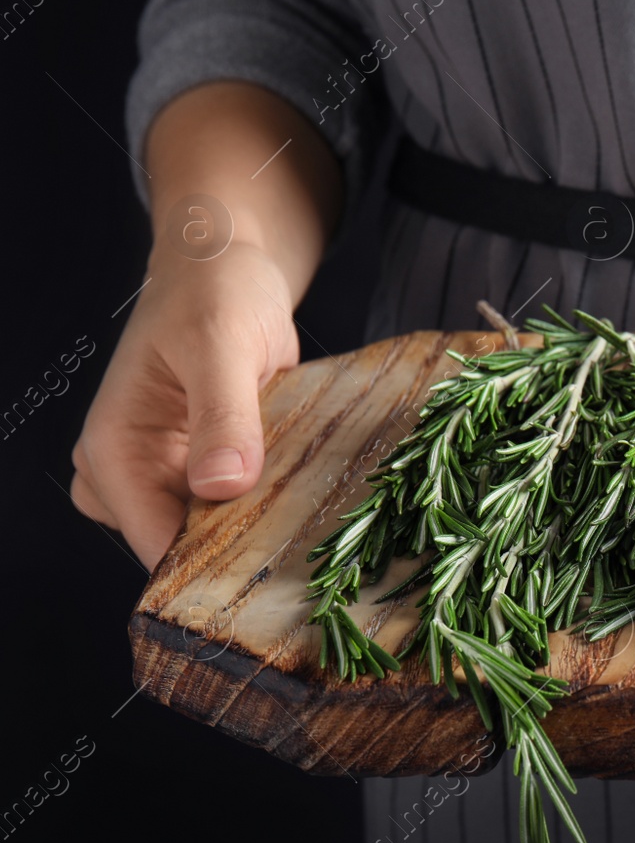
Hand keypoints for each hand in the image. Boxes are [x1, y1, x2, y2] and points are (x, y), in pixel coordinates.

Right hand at [71, 244, 299, 567]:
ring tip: (313, 517)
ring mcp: (171, 473)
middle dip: (237, 554)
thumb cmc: (214, 293)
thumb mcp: (221, 344)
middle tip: (307, 549)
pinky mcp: (209, 468)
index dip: (206, 569)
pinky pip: (235, 508)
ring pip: (211, 533)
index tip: (270, 576)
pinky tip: (308, 498)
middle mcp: (133, 471)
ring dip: (258, 530)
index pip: (152, 541)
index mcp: (115, 449)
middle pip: (181, 547)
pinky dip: (268, 507)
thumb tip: (220, 486)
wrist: (229, 266)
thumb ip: (221, 415)